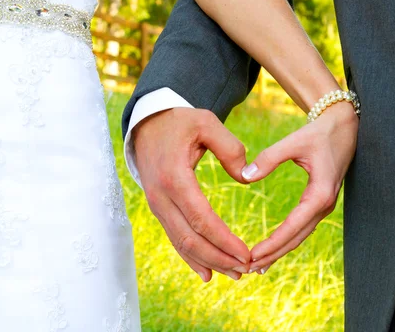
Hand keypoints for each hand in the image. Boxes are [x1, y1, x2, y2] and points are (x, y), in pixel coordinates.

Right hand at [133, 108, 251, 281]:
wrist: (147, 122)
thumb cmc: (180, 121)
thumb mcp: (207, 123)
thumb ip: (230, 148)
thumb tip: (247, 177)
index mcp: (175, 177)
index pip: (201, 219)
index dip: (224, 240)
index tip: (247, 254)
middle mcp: (161, 196)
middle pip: (190, 239)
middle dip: (219, 259)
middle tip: (246, 270)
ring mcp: (157, 205)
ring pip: (182, 243)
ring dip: (208, 262)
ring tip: (234, 274)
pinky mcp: (159, 208)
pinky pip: (174, 237)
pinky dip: (191, 257)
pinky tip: (207, 272)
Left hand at [241, 102, 358, 273]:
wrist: (346, 126)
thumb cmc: (320, 133)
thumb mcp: (294, 141)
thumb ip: (269, 158)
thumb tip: (244, 176)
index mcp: (320, 194)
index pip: (292, 227)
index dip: (272, 243)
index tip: (252, 255)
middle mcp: (325, 205)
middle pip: (296, 239)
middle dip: (273, 255)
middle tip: (247, 269)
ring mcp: (325, 206)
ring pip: (300, 236)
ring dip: (279, 251)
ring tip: (256, 266)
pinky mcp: (321, 202)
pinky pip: (302, 228)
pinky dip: (287, 240)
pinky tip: (273, 249)